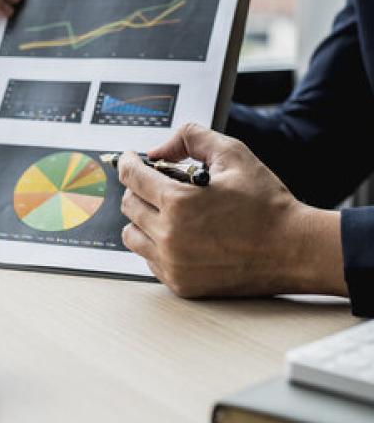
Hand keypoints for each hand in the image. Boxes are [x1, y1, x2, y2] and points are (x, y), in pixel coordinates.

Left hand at [118, 123, 344, 297]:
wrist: (294, 250)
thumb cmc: (265, 203)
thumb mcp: (232, 154)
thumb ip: (190, 138)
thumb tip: (157, 150)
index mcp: (178, 202)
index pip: (131, 177)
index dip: (128, 162)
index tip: (130, 159)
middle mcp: (169, 236)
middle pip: (128, 204)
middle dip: (139, 188)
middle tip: (158, 183)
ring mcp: (173, 263)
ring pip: (131, 234)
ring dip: (142, 218)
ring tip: (165, 210)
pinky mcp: (180, 284)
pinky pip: (148, 259)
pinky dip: (155, 244)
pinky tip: (178, 234)